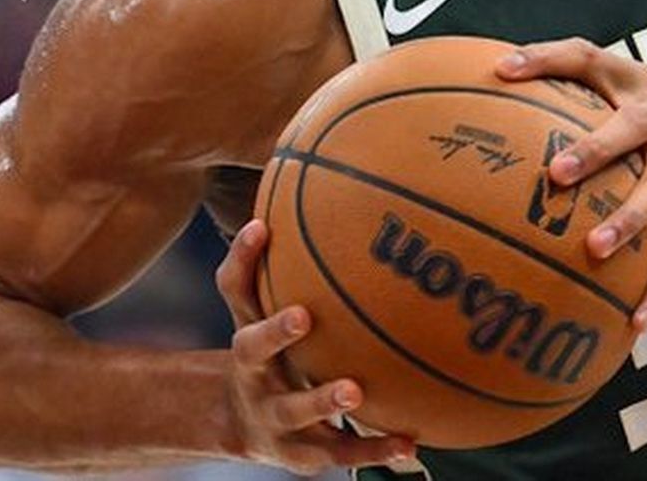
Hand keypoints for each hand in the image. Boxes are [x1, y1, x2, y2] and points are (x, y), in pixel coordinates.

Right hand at [213, 219, 416, 473]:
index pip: (234, 287)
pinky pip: (339, 451)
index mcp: (247, 328)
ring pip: (293, 409)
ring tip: (353, 391)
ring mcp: (274, 414)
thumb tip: (348, 192)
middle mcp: (253, 371)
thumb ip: (298, 265)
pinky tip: (412, 443)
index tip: (262, 226)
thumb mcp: (275, 310)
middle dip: (274, 332)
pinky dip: (376, 448)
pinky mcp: (301, 452)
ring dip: (321, 399)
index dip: (242, 257)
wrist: (246, 422)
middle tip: (302, 315)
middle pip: (251, 349)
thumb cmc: (276, 349)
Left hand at [497, 40, 646, 331]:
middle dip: (595, 150)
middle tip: (555, 175)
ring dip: (628, 222)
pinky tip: (636, 318)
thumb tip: (489, 85)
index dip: (545, 58)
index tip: (501, 70)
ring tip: (593, 249)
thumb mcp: (624, 90)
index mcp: (635, 85)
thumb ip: (567, 85)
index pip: (586, 58)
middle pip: (631, 130)